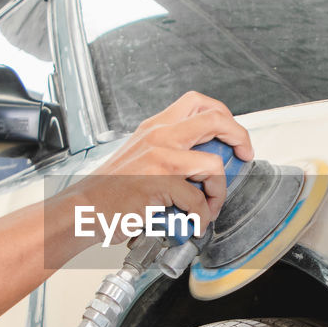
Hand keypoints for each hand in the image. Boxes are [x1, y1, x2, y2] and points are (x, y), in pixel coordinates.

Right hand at [79, 92, 253, 237]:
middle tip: (244, 156)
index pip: (198, 103)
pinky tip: (193, 223)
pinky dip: (201, 216)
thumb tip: (204, 164)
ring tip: (210, 207)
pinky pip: (198, 200)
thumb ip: (169, 153)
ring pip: (213, 164)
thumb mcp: (139, 157)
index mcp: (155, 127)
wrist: (84, 208)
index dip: (224, 115)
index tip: (233, 136)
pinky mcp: (159, 183)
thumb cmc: (109, 190)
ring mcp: (160, 157)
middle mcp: (159, 136)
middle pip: (215, 119)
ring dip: (219, 191)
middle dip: (239, 137)